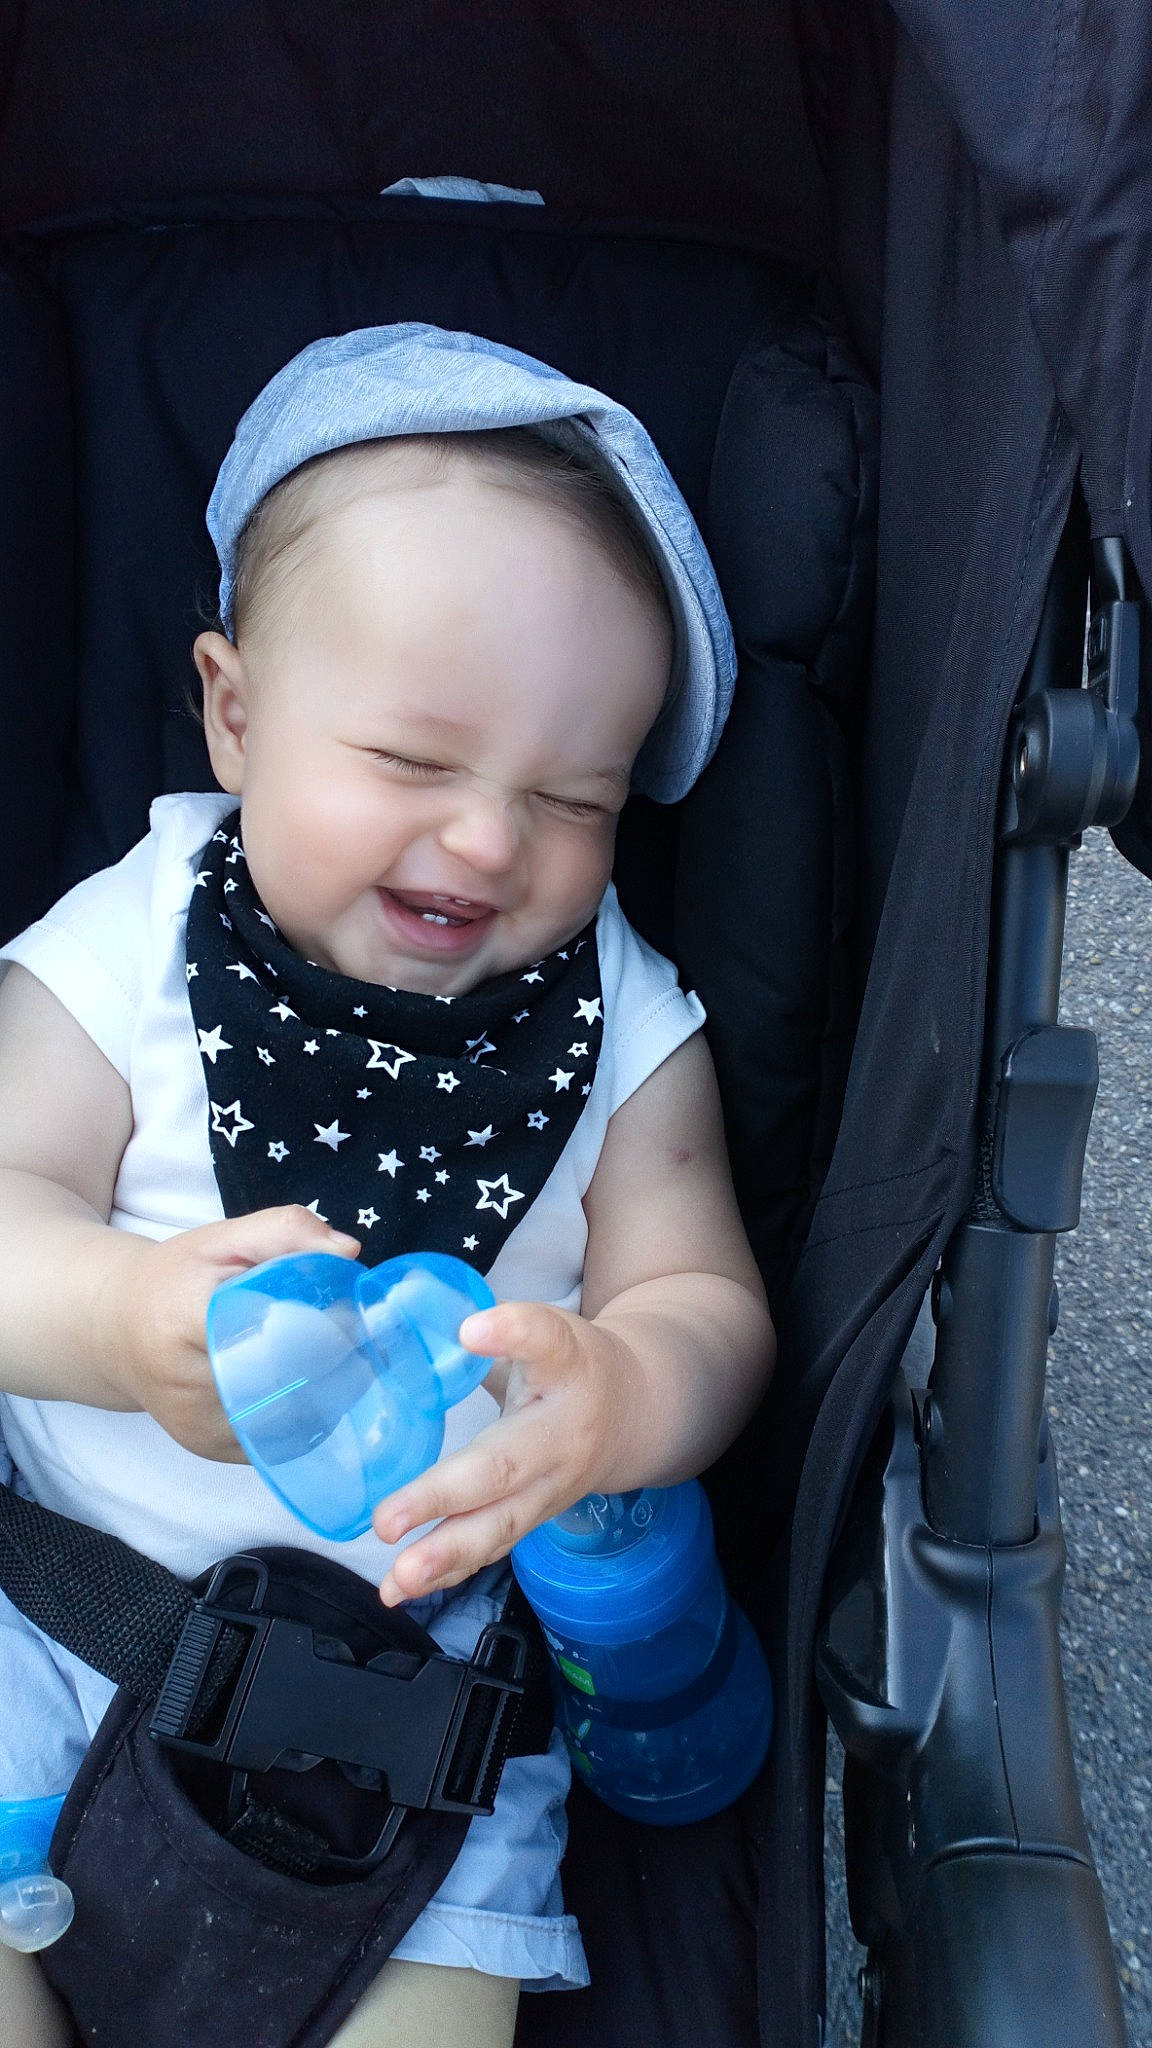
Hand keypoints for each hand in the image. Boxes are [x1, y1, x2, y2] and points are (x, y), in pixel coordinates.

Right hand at [97, 1206, 358, 1459]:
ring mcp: (199, 1428)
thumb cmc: (173, 1280)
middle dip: (337, 1359)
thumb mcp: (221, 1238)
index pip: (272, 1330)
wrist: (117, 1331)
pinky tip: (306, 1384)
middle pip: (290, 1378)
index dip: (321, 1323)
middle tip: (356, 1334)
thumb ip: (285, 1231)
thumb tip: (348, 1251)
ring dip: (328, 1390)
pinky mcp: (211, 1451)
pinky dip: (305, 1412)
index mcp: (184, 1321)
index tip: (350, 1311)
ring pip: (293, 1417)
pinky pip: (280, 1438)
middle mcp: (186, 1386)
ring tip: (335, 1358)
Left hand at [372, 1300, 642, 1603]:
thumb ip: (490, 1326)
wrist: (634, 1415)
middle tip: (387, 1520)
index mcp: (568, 1366)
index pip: (546, 1340)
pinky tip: (401, 1589)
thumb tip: (406, 1311)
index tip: (471, 1329)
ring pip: (498, 1525)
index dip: (512, 1332)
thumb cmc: (573, 1366)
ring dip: (443, 1556)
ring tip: (397, 1579)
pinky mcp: (533, 1517)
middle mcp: (561, 1433)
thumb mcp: (545, 1329)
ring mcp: (550, 1487)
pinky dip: (445, 1573)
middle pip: (503, 1467)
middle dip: (441, 1496)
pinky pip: (489, 1548)